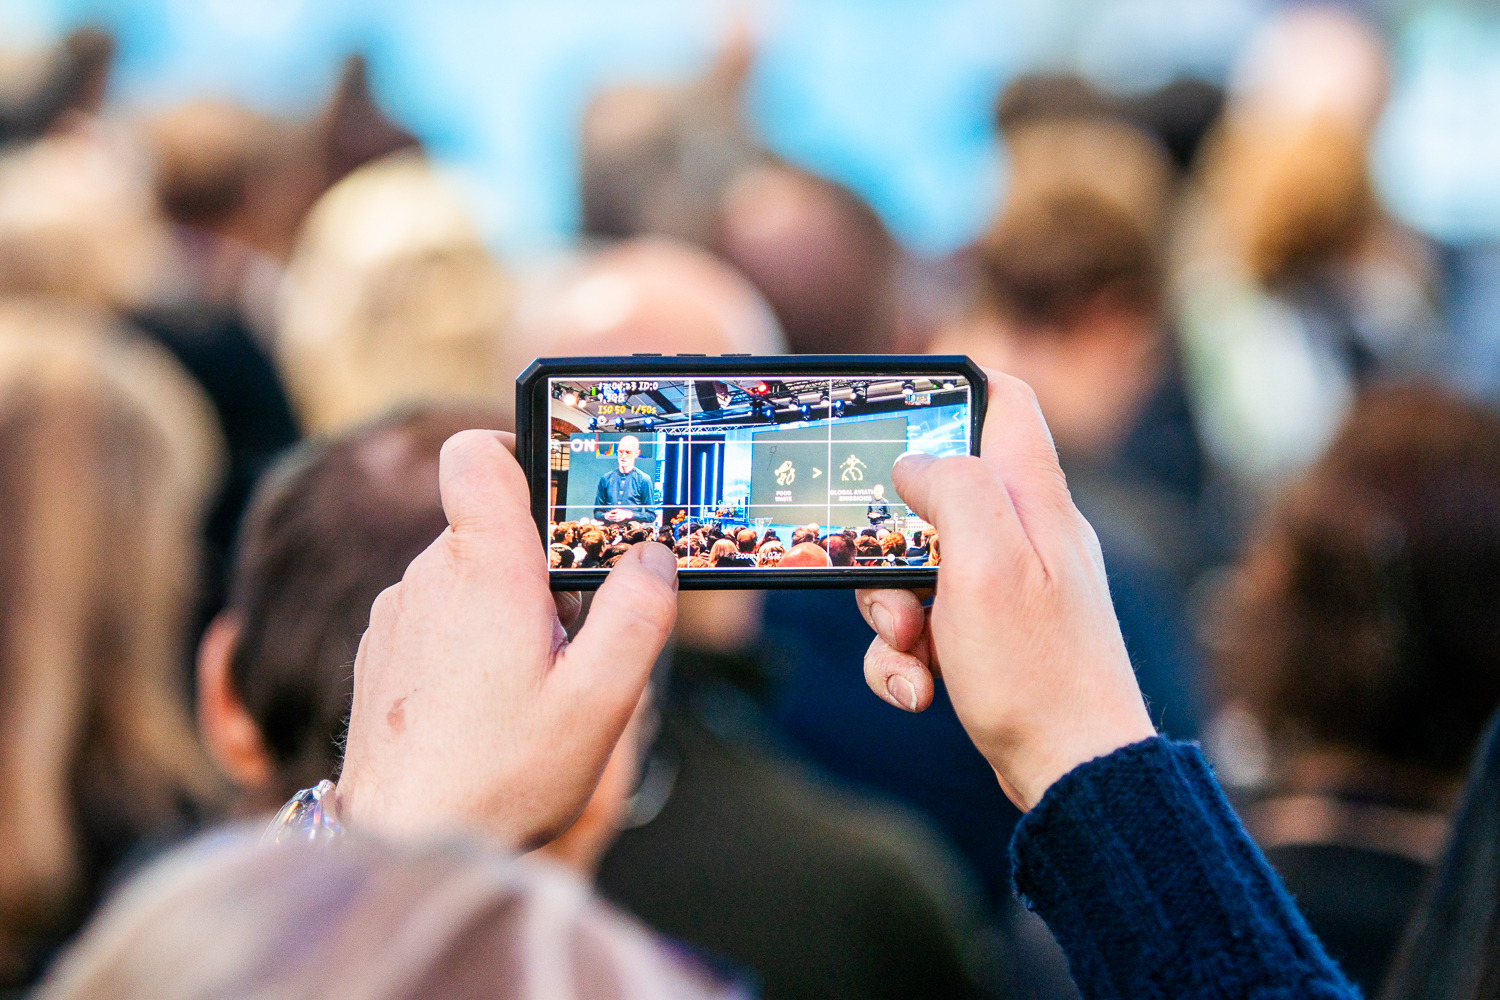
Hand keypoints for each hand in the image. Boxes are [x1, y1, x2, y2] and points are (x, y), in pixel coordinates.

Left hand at [337, 430, 678, 847]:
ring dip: (503, 610)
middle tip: (571, 641)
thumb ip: (637, 616)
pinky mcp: (377, 654)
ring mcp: (395, 615)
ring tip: (529, 688)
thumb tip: (654, 558)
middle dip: (539, 569)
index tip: (556, 490)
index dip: (516, 449)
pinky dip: (466, 643)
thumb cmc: (501, 777)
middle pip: (490, 529)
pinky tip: (486, 708)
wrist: (401, 844)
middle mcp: (426, 578)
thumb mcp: (600, 700)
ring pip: (464, 578)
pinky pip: (434, 618)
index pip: (475, 456)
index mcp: (483, 569)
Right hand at [855, 372, 1154, 810]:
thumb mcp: (987, 563)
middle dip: (890, 545)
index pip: (1004, 400)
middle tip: (892, 587)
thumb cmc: (1038, 670)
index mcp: (1034, 499)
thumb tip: (915, 462)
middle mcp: (1025, 535)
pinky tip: (920, 691)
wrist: (1074, 773)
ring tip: (911, 655)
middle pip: (934, 497)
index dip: (950, 389)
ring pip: (916, 570)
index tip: (895, 410)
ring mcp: (1008, 589)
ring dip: (891, 614)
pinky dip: (907, 659)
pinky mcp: (991, 638)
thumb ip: (953, 490)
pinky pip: (925, 628)